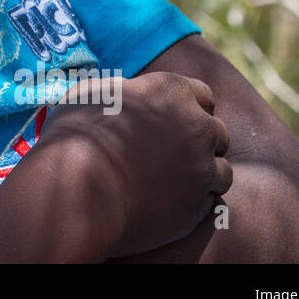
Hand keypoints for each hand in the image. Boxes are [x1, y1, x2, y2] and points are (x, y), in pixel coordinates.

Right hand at [38, 71, 231, 257]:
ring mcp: (201, 171)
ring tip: (172, 180)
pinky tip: (164, 200)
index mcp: (173, 92)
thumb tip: (127, 94)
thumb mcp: (92, 93)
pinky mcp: (196, 209)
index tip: (170, 118)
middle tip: (171, 151)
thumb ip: (123, 90)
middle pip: (217, 132)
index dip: (186, 106)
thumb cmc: (77, 136)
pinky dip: (192, 202)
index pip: (202, 94)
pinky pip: (207, 203)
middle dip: (200, 140)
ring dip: (203, 173)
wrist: (78, 191)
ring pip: (222, 171)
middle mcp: (198, 128)